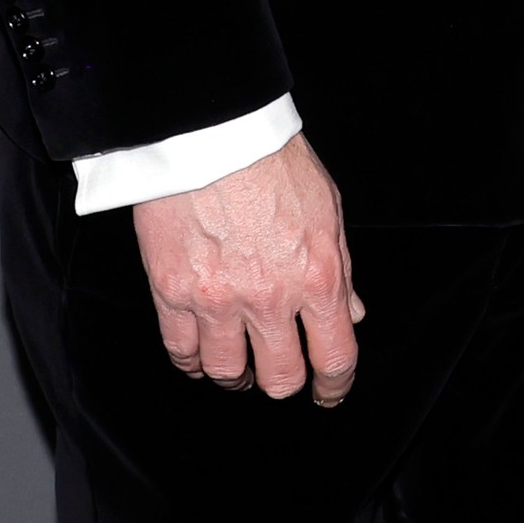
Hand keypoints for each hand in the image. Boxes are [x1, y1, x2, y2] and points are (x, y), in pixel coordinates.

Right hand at [131, 134, 363, 404]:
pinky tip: (201, 352)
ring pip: (228, 373)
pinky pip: (182, 353)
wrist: (211, 130)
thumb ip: (340, 269)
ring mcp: (218, 300)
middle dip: (283, 381)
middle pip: (280, 379)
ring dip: (236, 373)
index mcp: (317, 275)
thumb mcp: (328, 208)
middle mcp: (270, 297)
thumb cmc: (270, 158)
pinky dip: (193, 360)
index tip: (330, 392)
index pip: (335, 357)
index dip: (335, 386)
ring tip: (238, 362)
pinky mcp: (173, 293)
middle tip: (280, 370)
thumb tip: (350, 311)